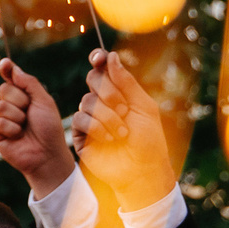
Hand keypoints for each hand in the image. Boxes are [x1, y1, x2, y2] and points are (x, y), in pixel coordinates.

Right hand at [0, 59, 74, 199]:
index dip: (7, 70)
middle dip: (20, 100)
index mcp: (24, 96)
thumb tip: (11, 66)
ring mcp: (3, 119)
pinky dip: (12, 129)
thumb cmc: (49, 128)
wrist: (48, 153)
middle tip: (30, 112)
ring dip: (17, 116)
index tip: (5, 63)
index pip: (11, 79)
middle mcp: (11, 106)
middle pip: (4, 89)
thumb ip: (29, 83)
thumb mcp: (44, 101)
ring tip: (25, 127)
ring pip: (0, 106)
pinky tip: (18, 136)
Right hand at [76, 48, 175, 210]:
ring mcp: (90, 118)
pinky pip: (80, 119)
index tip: (98, 57)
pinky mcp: (80, 135)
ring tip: (122, 133)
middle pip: (93, 79)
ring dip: (107, 116)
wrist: (142, 170)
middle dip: (109, 92)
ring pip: (87, 101)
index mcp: (119, 92)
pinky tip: (110, 139)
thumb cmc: (149, 140)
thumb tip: (110, 56)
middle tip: (124, 109)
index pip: (102, 69)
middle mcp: (102, 102)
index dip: (98, 59)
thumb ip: (126, 81)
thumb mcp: (143, 106)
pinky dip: (96, 127)